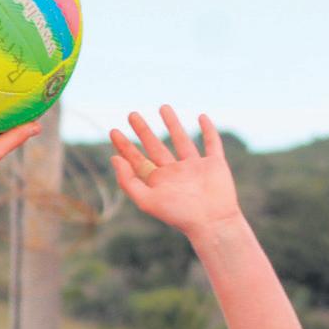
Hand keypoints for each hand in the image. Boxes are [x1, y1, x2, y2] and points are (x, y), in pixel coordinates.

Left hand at [109, 105, 241, 238]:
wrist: (211, 222)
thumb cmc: (178, 215)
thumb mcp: (146, 200)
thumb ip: (129, 181)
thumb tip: (115, 158)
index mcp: (158, 182)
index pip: (137, 160)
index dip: (125, 147)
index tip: (113, 131)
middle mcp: (175, 173)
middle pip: (155, 147)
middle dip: (143, 131)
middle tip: (131, 114)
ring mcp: (195, 167)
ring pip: (181, 140)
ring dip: (172, 124)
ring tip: (162, 107)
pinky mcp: (214, 164)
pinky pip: (211, 144)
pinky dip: (208, 130)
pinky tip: (202, 117)